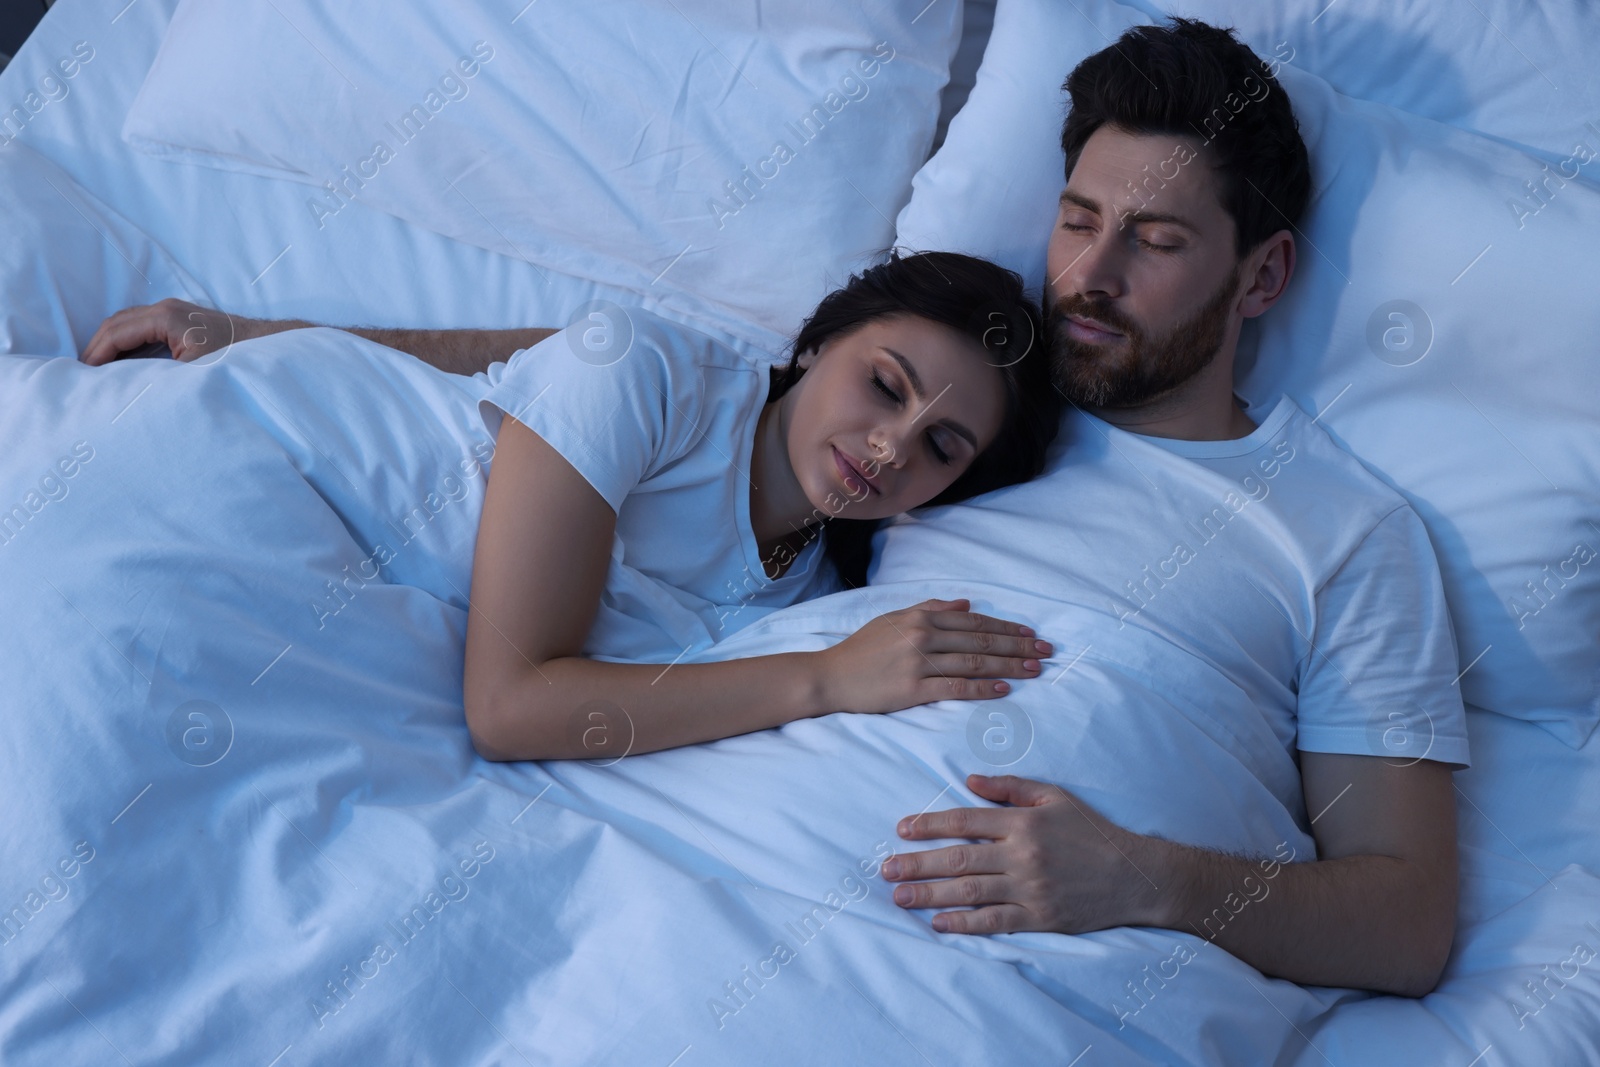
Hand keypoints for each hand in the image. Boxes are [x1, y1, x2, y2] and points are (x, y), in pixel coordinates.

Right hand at [80, 299, 260, 364]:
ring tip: (97, 369)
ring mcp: (172, 310)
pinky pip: (141, 326)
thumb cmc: (233, 359)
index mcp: (164, 317)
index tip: (84, 375)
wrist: (264, 347)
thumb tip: (123, 384)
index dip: (97, 353)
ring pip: (127, 323)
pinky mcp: (179, 319)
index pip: (117, 332)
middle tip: (83, 372)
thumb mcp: (192, 371)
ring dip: (110, 343)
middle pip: (116, 323)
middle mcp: (165, 308)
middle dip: (97, 347)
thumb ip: (155, 373)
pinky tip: (121, 361)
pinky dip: (126, 341)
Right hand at [816, 599, 1050, 714]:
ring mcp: (919, 662)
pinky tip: (1004, 688)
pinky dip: (983, 687)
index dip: (1006, 627)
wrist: (831, 676)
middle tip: (1046, 652)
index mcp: (921, 616)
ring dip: (1010, 665)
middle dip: (1018, 646)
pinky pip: (956, 686)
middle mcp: (923, 635)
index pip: (974, 621)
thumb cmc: (862, 649)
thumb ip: (930, 607)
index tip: (1031, 634)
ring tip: (1035, 669)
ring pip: (975, 661)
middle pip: (982, 639)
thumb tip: (966, 604)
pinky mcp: (913, 689)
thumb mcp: (893, 618)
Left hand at [881, 773, 1166, 934]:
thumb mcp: (1055, 797)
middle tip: (885, 869)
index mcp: (1023, 822)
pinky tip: (938, 923)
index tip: (902, 829)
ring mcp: (1030, 889)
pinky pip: (994, 922)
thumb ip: (1011, 787)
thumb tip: (969, 780)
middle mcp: (1023, 855)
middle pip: (959, 859)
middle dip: (917, 863)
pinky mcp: (1039, 918)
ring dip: (930, 894)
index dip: (930, 825)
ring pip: (969, 892)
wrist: (1134, 876)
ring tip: (899, 897)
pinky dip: (964, 923)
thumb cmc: (1092, 832)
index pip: (965, 820)